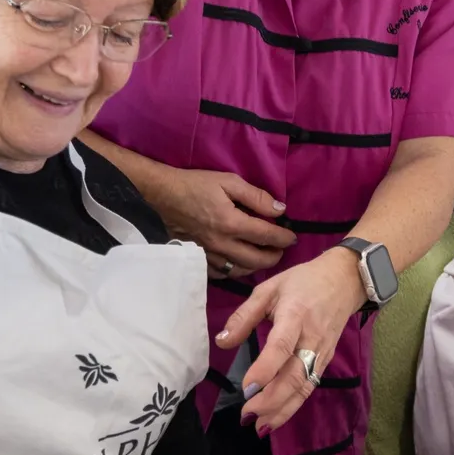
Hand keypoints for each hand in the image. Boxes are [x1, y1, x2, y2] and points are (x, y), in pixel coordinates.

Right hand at [151, 168, 296, 276]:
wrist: (161, 196)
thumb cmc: (195, 185)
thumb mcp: (228, 181)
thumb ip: (256, 196)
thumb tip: (280, 209)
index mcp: (232, 223)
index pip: (267, 236)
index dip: (284, 239)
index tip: (292, 238)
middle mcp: (223, 244)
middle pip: (257, 260)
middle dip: (274, 257)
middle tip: (281, 251)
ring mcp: (209, 255)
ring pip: (240, 270)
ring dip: (256, 266)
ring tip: (263, 257)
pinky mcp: (198, 259)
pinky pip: (221, 273)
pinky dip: (235, 270)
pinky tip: (239, 263)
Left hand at [215, 248, 364, 432]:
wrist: (345, 280)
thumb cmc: (303, 282)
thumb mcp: (269, 288)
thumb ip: (244, 315)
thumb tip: (222, 341)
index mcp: (295, 315)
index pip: (281, 346)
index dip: (265, 369)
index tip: (246, 388)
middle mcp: (311, 338)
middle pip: (295, 375)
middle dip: (271, 400)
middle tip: (246, 415)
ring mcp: (321, 352)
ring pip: (303, 387)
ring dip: (282, 409)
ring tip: (258, 426)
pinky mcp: (326, 361)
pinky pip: (309, 386)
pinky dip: (292, 406)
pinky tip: (275, 418)